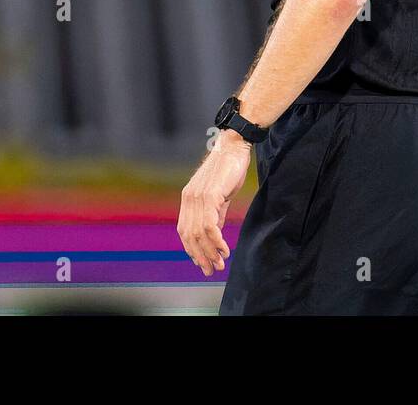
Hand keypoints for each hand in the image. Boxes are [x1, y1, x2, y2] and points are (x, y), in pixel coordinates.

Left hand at [178, 132, 251, 275]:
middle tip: (211, 269)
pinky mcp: (210, 195)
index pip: (184, 231)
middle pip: (190, 236)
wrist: (233, 147)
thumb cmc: (228, 170)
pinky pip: (209, 224)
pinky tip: (224, 249)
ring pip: (199, 233)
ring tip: (219, 263)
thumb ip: (215, 215)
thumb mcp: (218, 196)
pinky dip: (216, 240)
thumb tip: (214, 234)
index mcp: (188, 199)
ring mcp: (198, 197)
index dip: (192, 249)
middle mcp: (189, 199)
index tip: (202, 263)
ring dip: (209, 252)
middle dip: (200, 256)